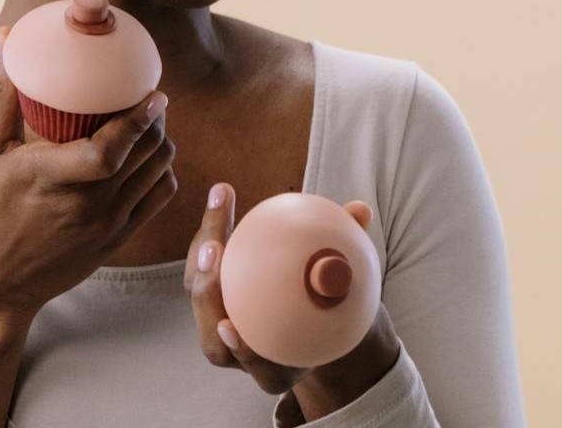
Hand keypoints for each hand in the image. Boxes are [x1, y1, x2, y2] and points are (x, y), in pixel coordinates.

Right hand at [0, 25, 178, 317]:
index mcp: (49, 177)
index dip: (139, 118)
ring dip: (160, 142)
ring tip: (147, 121)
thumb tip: (5, 40)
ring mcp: (105, 226)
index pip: (110, 148)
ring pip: (159, 172)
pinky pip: (158, 199)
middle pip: (146, 153)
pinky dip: (161, 172)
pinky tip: (146, 157)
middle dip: (155, 119)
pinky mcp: (116, 241)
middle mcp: (86, 204)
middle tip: (147, 95)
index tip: (152, 92)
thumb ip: (3, 97)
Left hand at [184, 184, 397, 398]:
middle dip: (207, 294)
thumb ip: (353, 252)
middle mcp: (244, 353)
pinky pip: (202, 263)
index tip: (230, 327)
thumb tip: (361, 210)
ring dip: (203, 247)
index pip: (262, 369)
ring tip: (220, 204)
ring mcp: (221, 324)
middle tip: (215, 249)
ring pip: (200, 291)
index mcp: (281, 367)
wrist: (314, 315)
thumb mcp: (350, 284)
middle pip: (214, 335)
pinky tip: (223, 193)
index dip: (244, 353)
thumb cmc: (335, 300)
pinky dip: (212, 229)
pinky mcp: (210, 293)